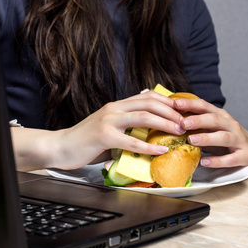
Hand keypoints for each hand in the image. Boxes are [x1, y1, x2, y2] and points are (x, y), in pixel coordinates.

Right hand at [47, 91, 185, 169]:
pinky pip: (132, 141)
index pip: (147, 97)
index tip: (182, 110)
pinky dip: (149, 146)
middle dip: (171, 111)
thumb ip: (125, 124)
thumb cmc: (86, 140)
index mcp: (117, 106)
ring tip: (179, 132)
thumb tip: (146, 127)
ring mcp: (108, 121)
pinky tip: (161, 150)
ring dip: (165, 123)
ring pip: (143, 117)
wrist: (60, 147)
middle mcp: (114, 109)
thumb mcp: (108, 127)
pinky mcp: (104, 136)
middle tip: (186, 122)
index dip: (167, 102)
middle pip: (149, 103)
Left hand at [174, 98, 247, 168]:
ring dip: (207, 138)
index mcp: (221, 116)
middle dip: (198, 120)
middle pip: (215, 120)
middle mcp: (231, 126)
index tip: (175, 104)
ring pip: (223, 137)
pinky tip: (205, 162)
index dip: (191, 104)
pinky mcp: (244, 156)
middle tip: (183, 123)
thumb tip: (170, 119)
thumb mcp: (212, 128)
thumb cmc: (225, 138)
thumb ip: (196, 124)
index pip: (205, 106)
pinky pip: (230, 159)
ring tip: (192, 140)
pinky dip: (217, 161)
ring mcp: (239, 140)